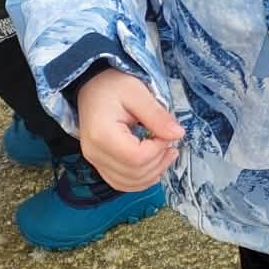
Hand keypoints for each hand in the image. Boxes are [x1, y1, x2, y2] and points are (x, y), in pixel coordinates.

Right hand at [76, 70, 183, 191]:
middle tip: (171, 143)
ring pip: (128, 183)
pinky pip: (120, 183)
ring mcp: (95, 160)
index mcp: (102, 134)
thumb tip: (178, 134)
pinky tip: (153, 168)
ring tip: (166, 154)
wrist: (90, 86)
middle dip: (159, 162)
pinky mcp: (99, 163)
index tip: (167, 134)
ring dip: (152, 173)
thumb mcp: (137, 93)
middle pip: (134, 173)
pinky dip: (140, 180)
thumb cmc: (111, 86)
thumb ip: (157, 115)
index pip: (136, 157)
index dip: (158, 150)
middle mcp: (94, 152)